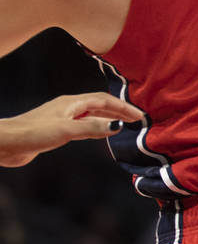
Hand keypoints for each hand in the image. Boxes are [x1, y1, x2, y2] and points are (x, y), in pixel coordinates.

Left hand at [0, 93, 143, 167]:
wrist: (5, 143)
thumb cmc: (33, 132)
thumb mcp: (66, 130)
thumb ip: (92, 127)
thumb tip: (117, 125)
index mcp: (72, 103)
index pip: (105, 100)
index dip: (123, 107)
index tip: (138, 116)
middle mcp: (69, 108)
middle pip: (100, 105)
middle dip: (118, 110)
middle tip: (135, 119)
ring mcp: (62, 118)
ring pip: (91, 114)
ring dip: (108, 117)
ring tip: (122, 124)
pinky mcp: (55, 130)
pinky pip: (83, 124)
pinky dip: (96, 126)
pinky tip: (98, 132)